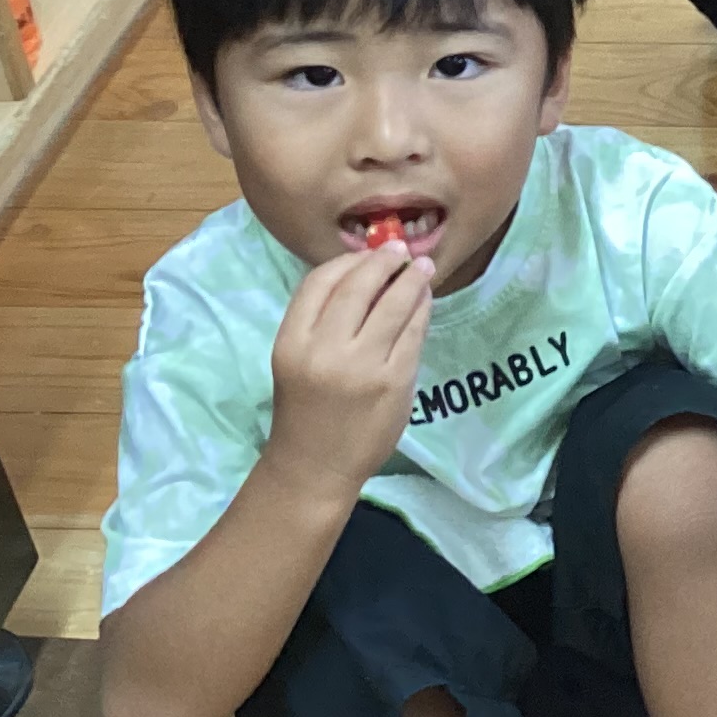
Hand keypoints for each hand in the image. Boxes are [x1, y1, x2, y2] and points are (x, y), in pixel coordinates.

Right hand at [267, 244, 433, 497]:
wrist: (315, 465)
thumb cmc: (306, 408)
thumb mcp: (297, 359)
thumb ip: (322, 321)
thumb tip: (366, 272)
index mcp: (291, 342)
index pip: (318, 282)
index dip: (347, 260)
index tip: (367, 252)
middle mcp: (323, 350)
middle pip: (359, 286)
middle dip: (383, 261)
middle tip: (400, 251)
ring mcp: (362, 366)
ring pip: (394, 306)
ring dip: (412, 280)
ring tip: (423, 268)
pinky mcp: (394, 381)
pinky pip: (413, 333)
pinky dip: (421, 310)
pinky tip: (425, 301)